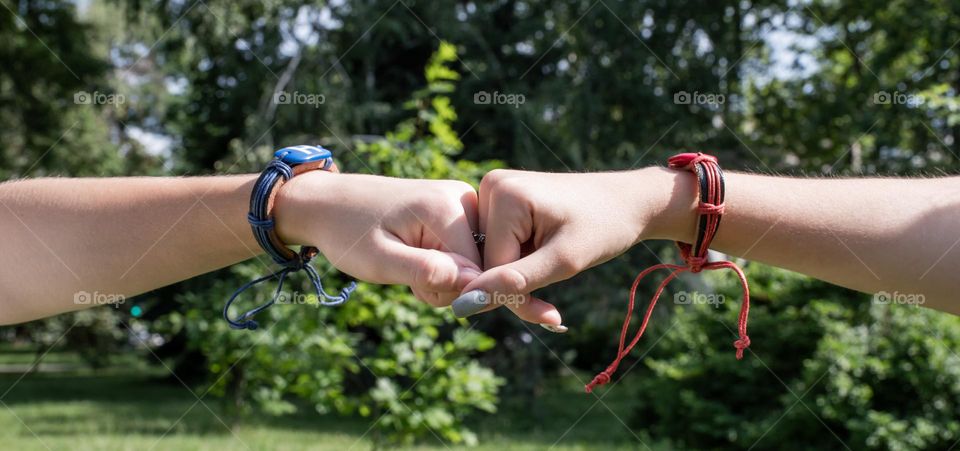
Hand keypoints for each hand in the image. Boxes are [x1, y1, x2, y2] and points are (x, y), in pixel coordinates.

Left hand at [275, 171, 482, 305]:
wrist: (326, 203)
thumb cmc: (347, 232)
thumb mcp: (380, 260)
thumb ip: (426, 272)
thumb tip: (473, 282)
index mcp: (447, 206)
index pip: (475, 270)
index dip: (446, 289)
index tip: (412, 285)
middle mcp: (462, 195)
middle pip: (477, 264)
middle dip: (444, 281)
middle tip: (405, 271)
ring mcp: (460, 198)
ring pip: (471, 260)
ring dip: (441, 273)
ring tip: (406, 261)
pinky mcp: (455, 206)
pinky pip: (464, 249)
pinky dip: (441, 261)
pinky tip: (414, 253)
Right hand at [453, 167, 694, 326]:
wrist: (629, 201)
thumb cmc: (604, 228)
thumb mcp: (563, 261)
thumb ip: (514, 283)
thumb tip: (466, 304)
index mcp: (502, 193)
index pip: (489, 266)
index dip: (516, 294)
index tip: (550, 310)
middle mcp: (490, 185)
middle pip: (486, 261)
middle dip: (517, 284)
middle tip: (554, 291)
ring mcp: (495, 190)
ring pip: (491, 257)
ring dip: (519, 273)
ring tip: (553, 260)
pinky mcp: (502, 200)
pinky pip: (498, 245)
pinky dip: (520, 261)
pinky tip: (545, 251)